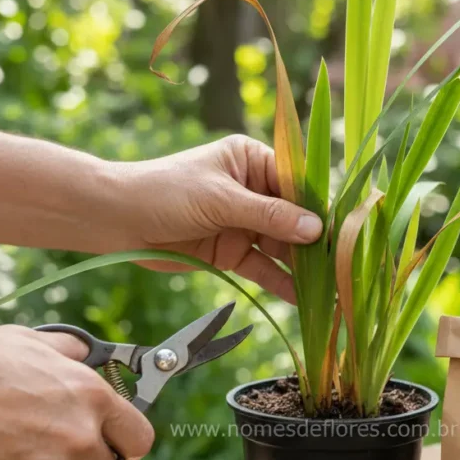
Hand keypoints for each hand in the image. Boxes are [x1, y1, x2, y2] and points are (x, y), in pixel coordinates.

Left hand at [106, 135, 322, 302]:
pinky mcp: (232, 252)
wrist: (117, 220)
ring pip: (282, 246)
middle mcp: (253, 190)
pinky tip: (302, 298)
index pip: (297, 182)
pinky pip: (264, 268)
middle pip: (294, 218)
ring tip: (329, 287)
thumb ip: (268, 215)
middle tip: (341, 265)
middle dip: (315, 242)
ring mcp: (244, 223)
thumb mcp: (220, 199)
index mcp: (252, 160)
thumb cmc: (166, 192)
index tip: (342, 229)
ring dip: (303, 266)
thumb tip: (315, 228)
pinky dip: (281, 282)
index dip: (318, 206)